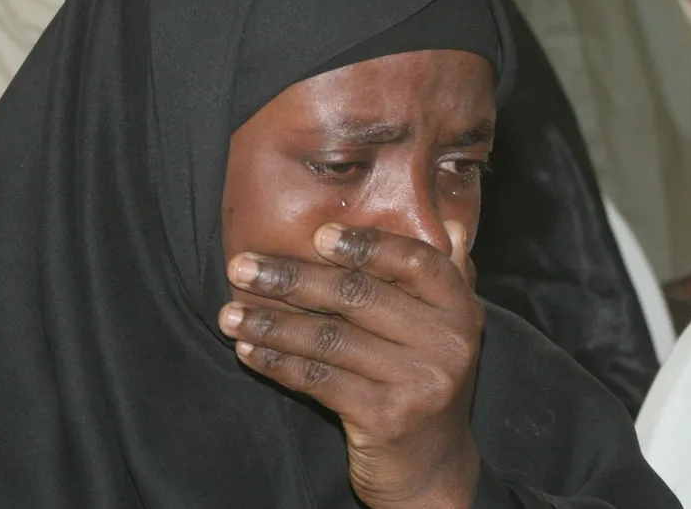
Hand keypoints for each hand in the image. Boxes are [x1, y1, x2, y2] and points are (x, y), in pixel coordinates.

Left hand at [218, 222, 482, 508]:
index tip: (316, 236)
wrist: (432, 470)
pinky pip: (319, 379)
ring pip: (330, 338)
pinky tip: (249, 350)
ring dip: (271, 324)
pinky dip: (278, 362)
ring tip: (229, 314)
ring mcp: (420, 382)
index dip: (365, 245)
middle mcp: (448, 342)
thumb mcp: (446, 330)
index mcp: (461, 309)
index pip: (415, 260)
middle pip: (357, 296)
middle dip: (290, 279)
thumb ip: (444, 278)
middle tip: (241, 268)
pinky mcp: (387, 418)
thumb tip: (451, 219)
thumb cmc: (425, 385)